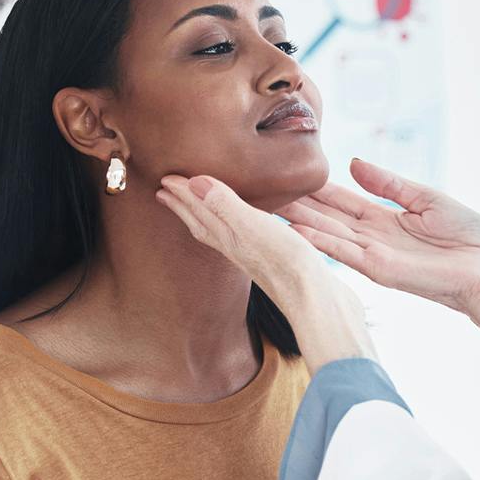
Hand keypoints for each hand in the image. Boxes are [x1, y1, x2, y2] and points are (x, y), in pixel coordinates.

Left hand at [156, 172, 339, 313]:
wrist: (315, 302)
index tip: (164, 178)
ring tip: (196, 207)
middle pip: (203, 224)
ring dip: (205, 217)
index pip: (199, 210)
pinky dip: (234, 227)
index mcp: (229, 236)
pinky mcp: (273, 262)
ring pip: (220, 233)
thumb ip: (226, 205)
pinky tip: (245, 230)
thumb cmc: (287, 263)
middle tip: (165, 192)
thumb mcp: (254, 227)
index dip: (182, 193)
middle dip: (185, 207)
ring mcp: (254, 257)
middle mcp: (237, 248)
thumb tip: (194, 183)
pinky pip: (242, 239)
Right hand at [276, 158, 479, 315]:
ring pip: (326, 234)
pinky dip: (318, 242)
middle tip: (257, 189)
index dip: (312, 189)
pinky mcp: (380, 270)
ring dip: (296, 223)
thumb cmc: (467, 237)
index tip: (283, 174)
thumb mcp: (425, 198)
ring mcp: (373, 256)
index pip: (339, 201)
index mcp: (383, 220)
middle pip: (324, 217)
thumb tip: (353, 163)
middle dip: (293, 204)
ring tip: (264, 208)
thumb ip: (388, 183)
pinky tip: (294, 230)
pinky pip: (343, 253)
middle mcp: (371, 239)